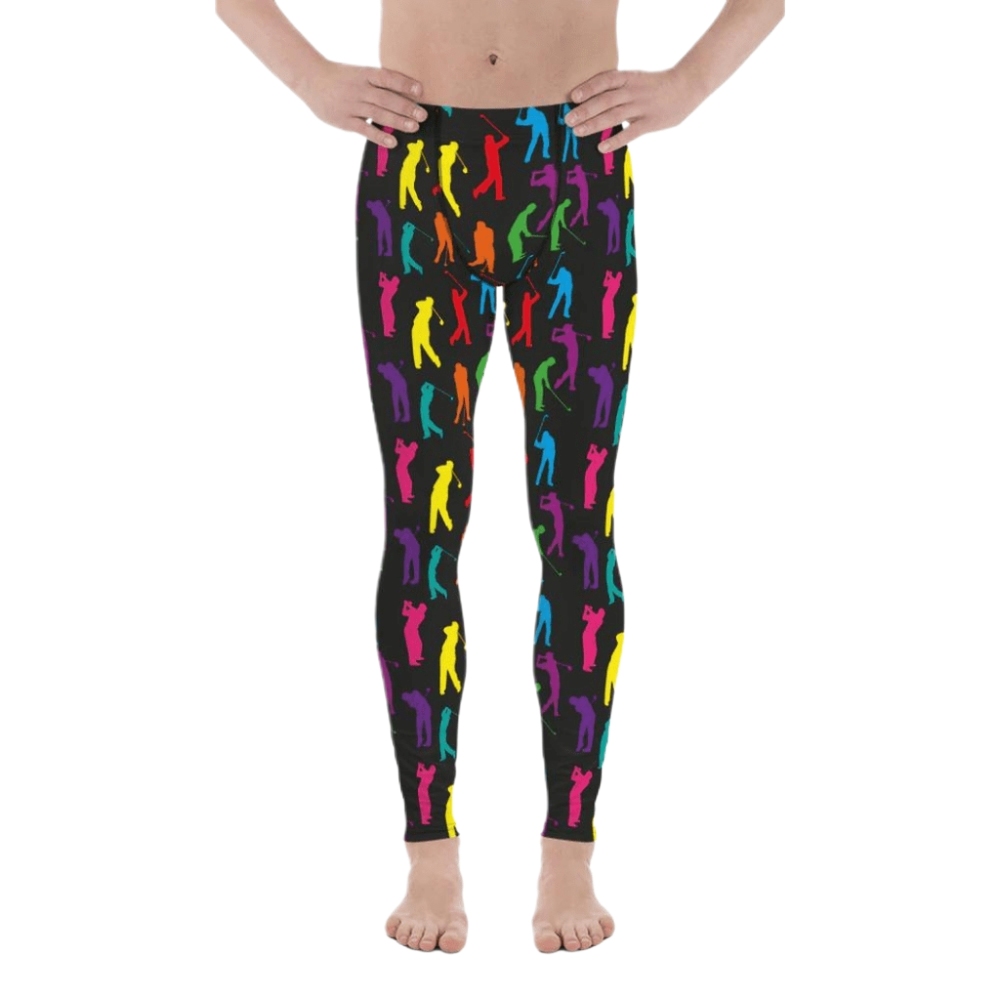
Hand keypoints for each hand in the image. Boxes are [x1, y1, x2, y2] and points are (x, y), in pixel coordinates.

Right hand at [299, 60, 426, 146]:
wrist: (311, 79)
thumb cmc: (341, 78)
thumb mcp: (358, 73)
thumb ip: (377, 83)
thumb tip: (404, 95)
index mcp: (364, 74)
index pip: (387, 77)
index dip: (404, 83)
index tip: (420, 90)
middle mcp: (359, 89)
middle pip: (386, 98)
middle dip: (406, 107)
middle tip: (423, 115)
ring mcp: (351, 105)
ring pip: (378, 114)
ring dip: (397, 121)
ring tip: (414, 127)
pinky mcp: (344, 121)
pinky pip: (364, 129)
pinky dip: (379, 136)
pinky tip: (392, 142)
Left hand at [564, 69, 697, 152]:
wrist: (687, 86)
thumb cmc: (655, 86)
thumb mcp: (636, 80)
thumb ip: (618, 88)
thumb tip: (592, 101)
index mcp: (629, 78)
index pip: (605, 80)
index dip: (589, 87)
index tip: (573, 97)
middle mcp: (633, 91)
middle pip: (606, 100)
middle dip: (585, 110)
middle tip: (568, 120)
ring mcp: (642, 106)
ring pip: (614, 115)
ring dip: (594, 124)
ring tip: (578, 132)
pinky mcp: (651, 122)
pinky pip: (631, 132)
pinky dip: (615, 140)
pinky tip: (602, 147)